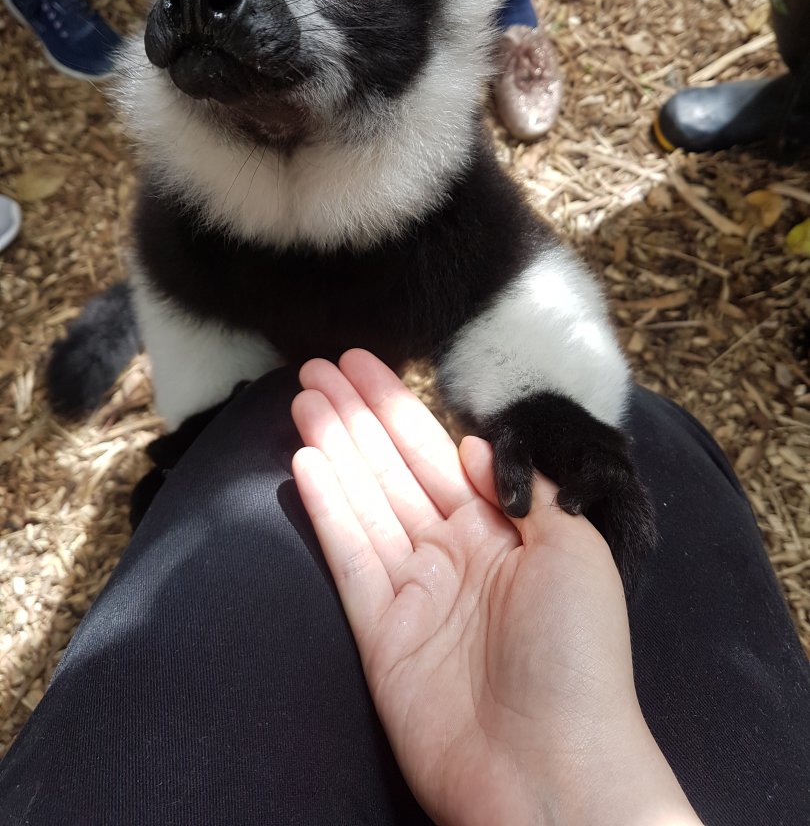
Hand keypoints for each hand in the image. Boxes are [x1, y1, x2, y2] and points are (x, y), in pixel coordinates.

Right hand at [291, 350, 699, 825]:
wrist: (551, 765)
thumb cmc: (578, 652)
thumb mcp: (577, 548)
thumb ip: (523, 487)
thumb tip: (472, 444)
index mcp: (501, 531)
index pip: (439, 453)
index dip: (401, 408)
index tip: (370, 365)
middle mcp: (452, 553)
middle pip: (393, 468)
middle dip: (357, 414)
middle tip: (318, 363)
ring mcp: (413, 590)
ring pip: (364, 500)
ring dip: (334, 445)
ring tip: (304, 394)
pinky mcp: (380, 629)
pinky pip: (348, 554)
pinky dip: (327, 507)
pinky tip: (306, 460)